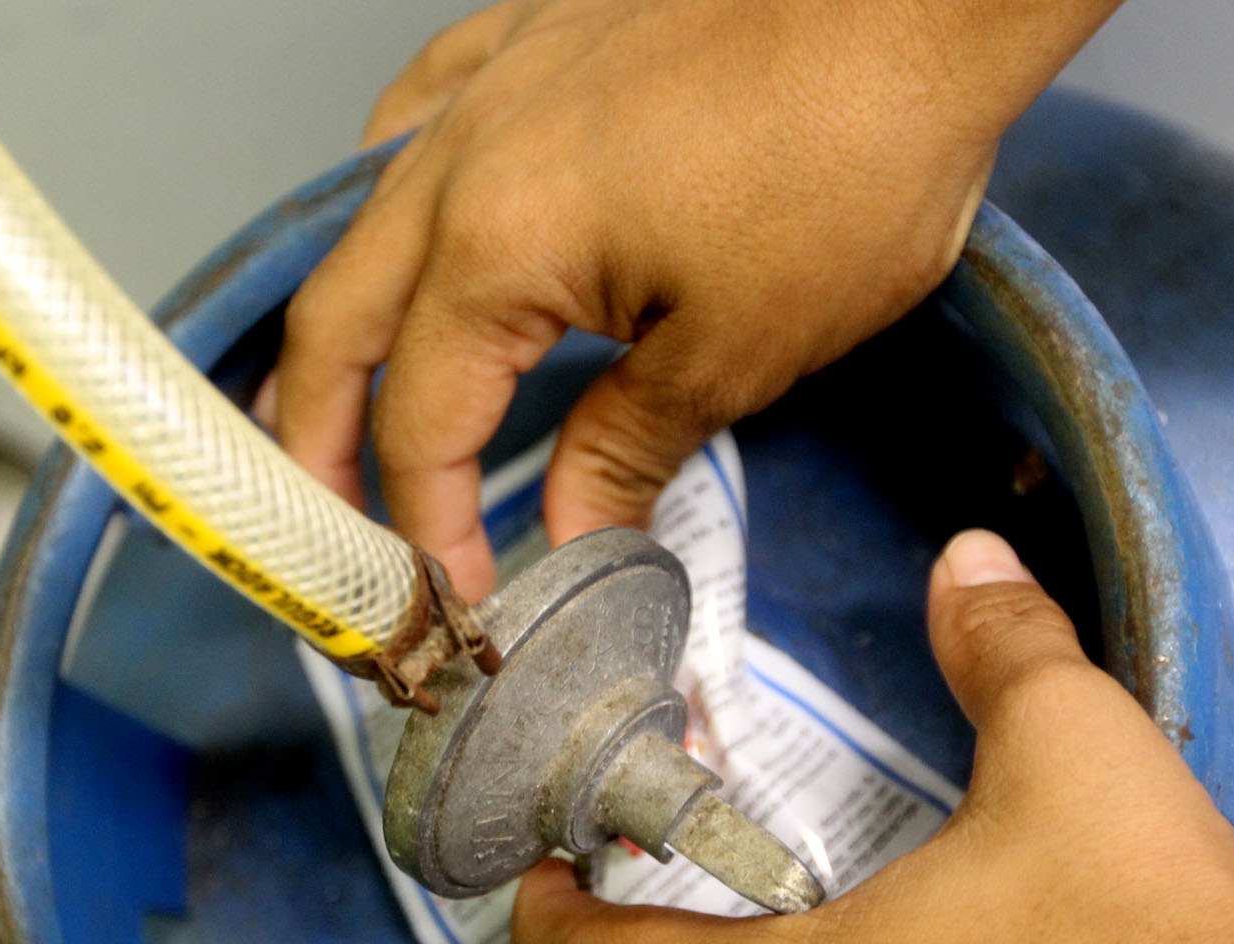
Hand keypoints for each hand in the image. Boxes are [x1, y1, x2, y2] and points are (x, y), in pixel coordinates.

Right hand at [273, 0, 1118, 597]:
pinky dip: (389, 195)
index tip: (457, 595)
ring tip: (343, 400)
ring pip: (357, 219)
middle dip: (318, 442)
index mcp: (495, 248)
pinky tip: (411, 224)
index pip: (420, 422)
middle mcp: (458, 159)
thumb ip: (627, 444)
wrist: (915, 6)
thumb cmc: (847, 160)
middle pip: (338, 324)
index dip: (426, 526)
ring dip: (340, 324)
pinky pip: (416, 116)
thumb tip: (571, 528)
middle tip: (330, 530)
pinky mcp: (533, 36)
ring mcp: (489, 85)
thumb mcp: (738, 350)